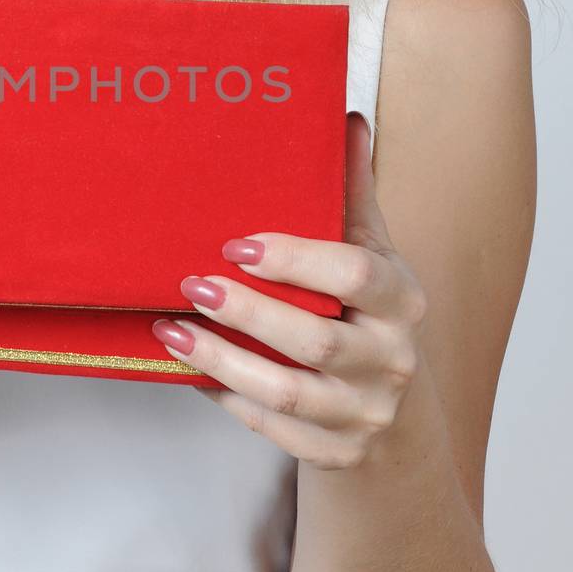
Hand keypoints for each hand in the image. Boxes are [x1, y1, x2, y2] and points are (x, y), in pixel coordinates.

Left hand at [151, 112, 427, 471]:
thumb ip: (352, 196)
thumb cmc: (367, 313)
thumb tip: (345, 118)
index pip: (357, 274)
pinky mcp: (334, 453)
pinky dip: (225, 398)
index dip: (296, 258)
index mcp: (402, 301)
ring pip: (287, 392)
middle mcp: (392, 360)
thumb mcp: (372, 255)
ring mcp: (364, 413)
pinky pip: (272, 427)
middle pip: (316, 340)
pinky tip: (188, 370)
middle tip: (191, 284)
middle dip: (248, 313)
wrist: (392, 412)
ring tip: (170, 330)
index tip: (236, 244)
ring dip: (221, 361)